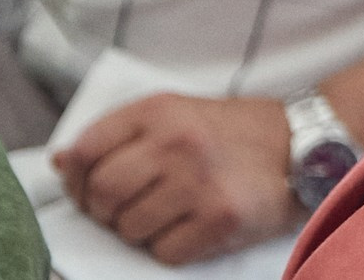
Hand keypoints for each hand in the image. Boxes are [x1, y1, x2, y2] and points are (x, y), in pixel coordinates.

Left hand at [53, 92, 298, 264]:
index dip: (76, 180)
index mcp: (159, 111)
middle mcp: (175, 143)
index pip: (85, 150)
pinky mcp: (219, 219)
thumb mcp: (175, 114)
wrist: (302, 147)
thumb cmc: (231, 134)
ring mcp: (198, 182)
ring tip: (170, 214)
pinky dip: (173, 248)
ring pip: (129, 229)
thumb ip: (121, 134)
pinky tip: (194, 227)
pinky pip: (165, 252)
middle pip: (102, 195)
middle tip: (130, 209)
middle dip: (107, 212)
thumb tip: (62, 163)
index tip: (88, 190)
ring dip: (142, 232)